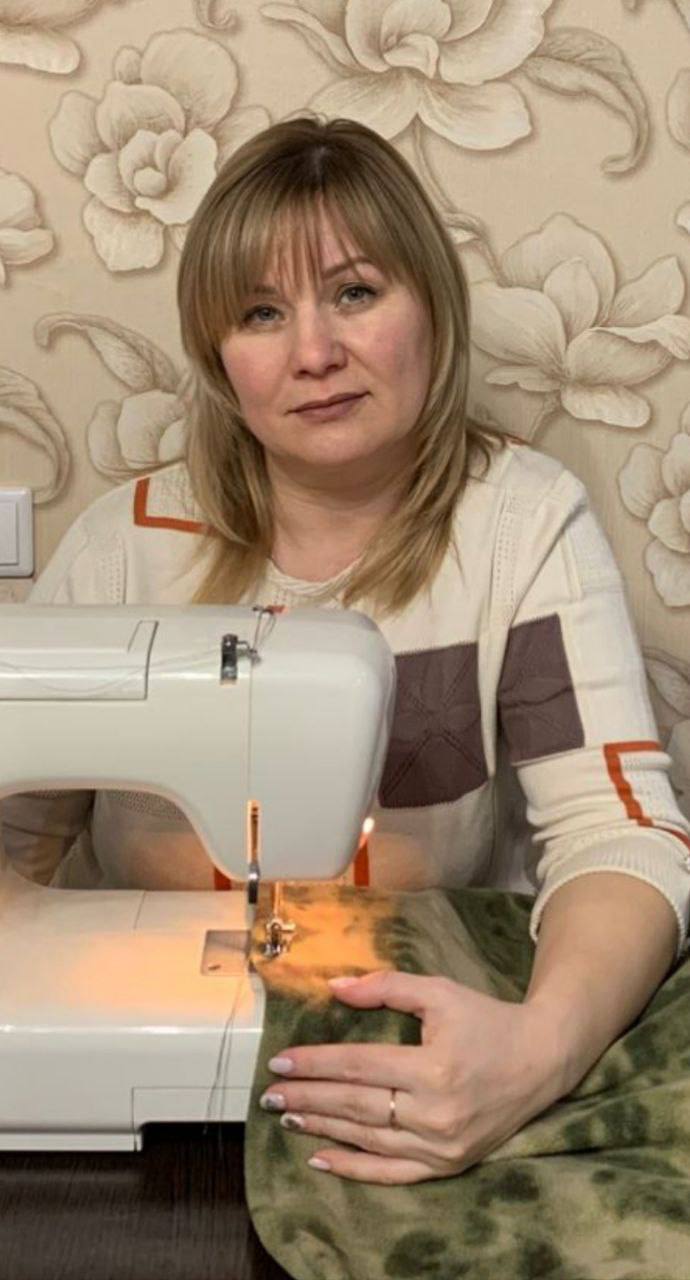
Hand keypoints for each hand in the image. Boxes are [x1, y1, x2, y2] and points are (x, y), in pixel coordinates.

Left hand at [259, 970, 565, 1184]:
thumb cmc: (486, 1020)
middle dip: (309, 1098)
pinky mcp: (447, 1163)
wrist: (541, 1060)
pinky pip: (392, 1172)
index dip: (316, 1063)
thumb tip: (335, 987)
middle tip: (270, 1094)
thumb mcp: (439, 992)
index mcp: (434, 1067)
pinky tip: (322, 1159)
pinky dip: (354, 1168)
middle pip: (357, 1105)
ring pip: (368, 1139)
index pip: (359, 1066)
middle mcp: (436, 1112)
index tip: (281, 1061)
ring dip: (323, 1127)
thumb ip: (386, 987)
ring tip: (289, 1116)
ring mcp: (442, 1144)